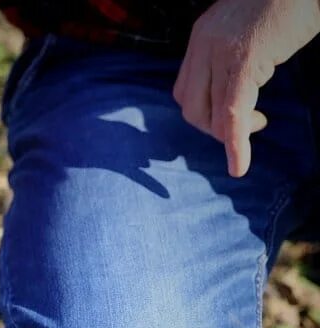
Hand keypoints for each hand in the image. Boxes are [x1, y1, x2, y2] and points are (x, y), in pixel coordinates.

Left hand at [173, 0, 319, 176]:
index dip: (204, 113)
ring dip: (230, 134)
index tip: (230, 117)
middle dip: (215, 127)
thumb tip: (237, 87)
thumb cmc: (290, 2)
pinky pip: (232, 113)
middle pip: (191, 106)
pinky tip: (240, 165)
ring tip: (258, 124)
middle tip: (247, 124)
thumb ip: (234, 54)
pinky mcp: (245, 60)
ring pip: (209, 114)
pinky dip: (235, 144)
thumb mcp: (250, 29)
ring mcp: (221, 51)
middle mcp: (204, 43)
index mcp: (203, 36)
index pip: (185, 90)